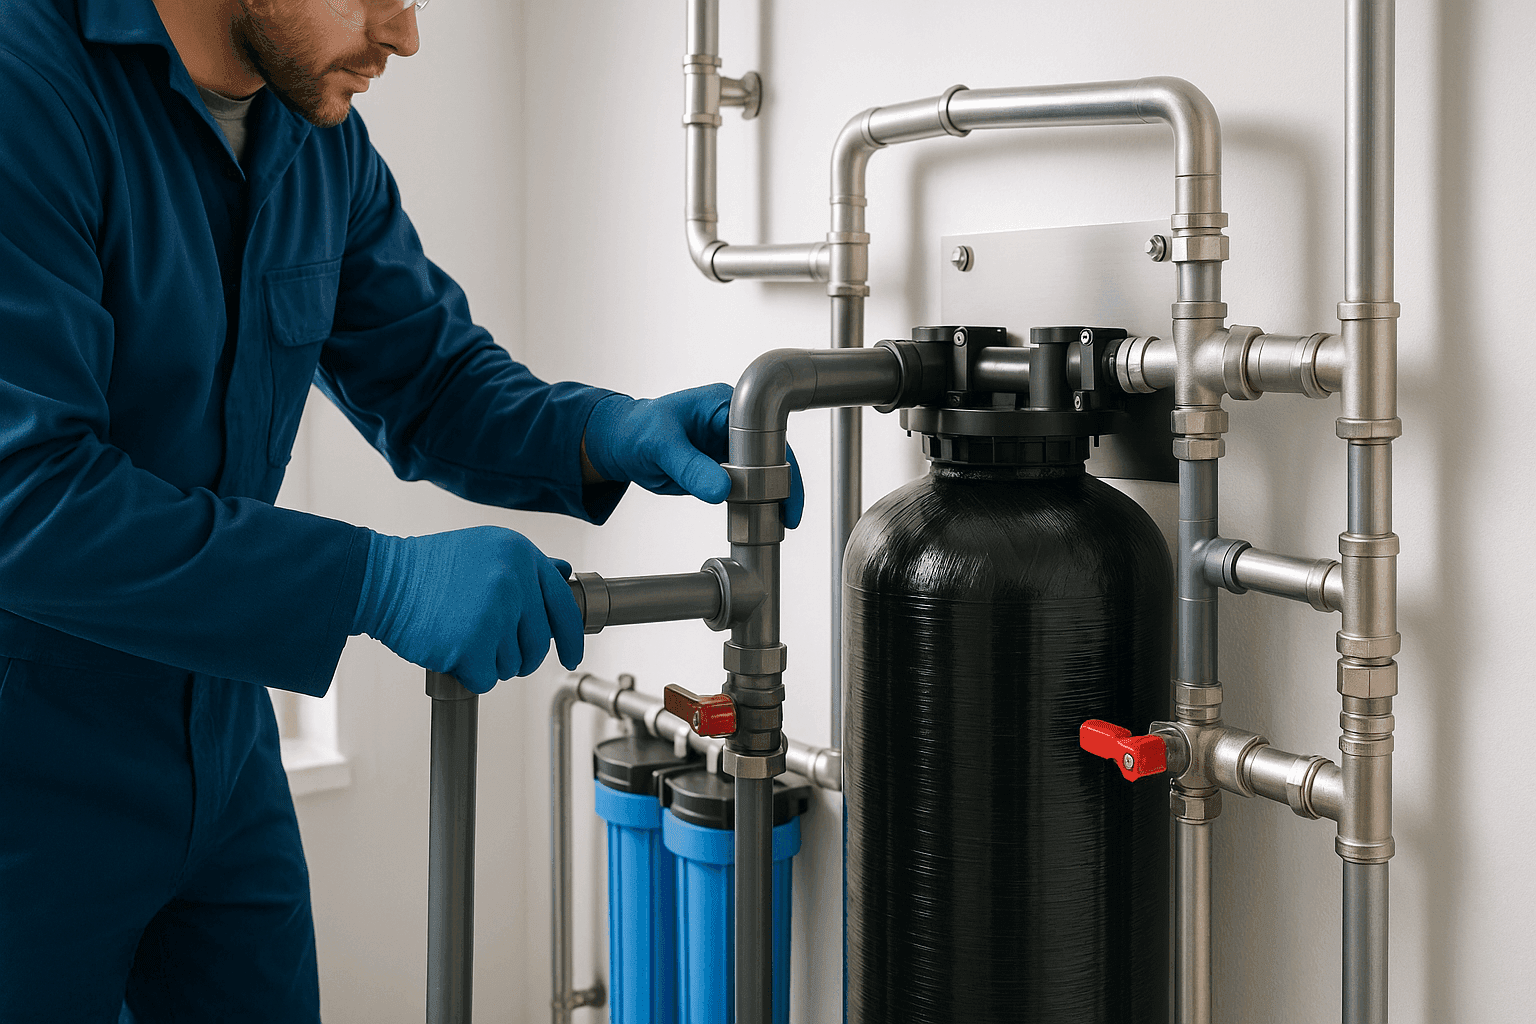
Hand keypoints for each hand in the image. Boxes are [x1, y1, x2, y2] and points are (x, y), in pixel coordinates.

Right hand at [352, 527, 583, 693]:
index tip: (572, 656)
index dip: (571, 638)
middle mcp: (513, 579)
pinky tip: (451, 652)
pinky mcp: (471, 643)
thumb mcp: (485, 549)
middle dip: (521, 657)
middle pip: (539, 643)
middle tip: (495, 652)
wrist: (380, 579)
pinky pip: (487, 678)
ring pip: (514, 664)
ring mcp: (493, 611)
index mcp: (520, 554)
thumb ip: (525, 566)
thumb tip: (562, 574)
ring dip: (490, 663)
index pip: (562, 605)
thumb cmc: (428, 568)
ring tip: (462, 639)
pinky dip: (470, 675)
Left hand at [582, 383, 804, 527]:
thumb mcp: (660, 447)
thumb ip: (690, 467)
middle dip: (783, 485)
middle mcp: (733, 425)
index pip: (766, 430)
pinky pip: (746, 487)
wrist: (620, 444)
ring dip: (771, 498)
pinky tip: (760, 520)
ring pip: (764, 474)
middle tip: (788, 516)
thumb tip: (722, 489)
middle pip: (773, 454)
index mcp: (724, 406)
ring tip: (781, 523)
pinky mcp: (724, 469)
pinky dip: (753, 504)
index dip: (778, 462)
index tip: (782, 493)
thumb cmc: (636, 431)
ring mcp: (730, 448)